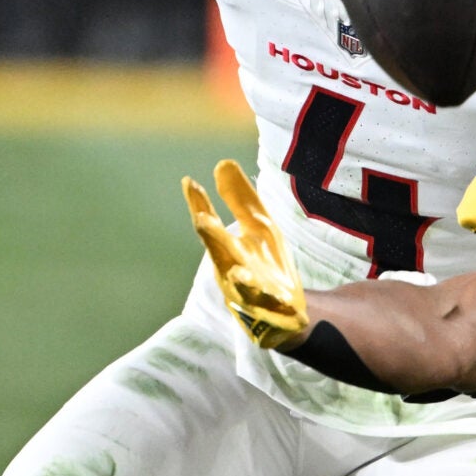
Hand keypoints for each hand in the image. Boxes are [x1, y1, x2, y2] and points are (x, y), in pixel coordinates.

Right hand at [183, 159, 308, 349]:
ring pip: (241, 283)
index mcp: (227, 247)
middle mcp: (231, 268)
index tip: (189, 183)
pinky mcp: (270, 308)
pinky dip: (275, 300)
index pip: (209, 223)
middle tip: (201, 218)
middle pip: (218, 252)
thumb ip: (239, 198)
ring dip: (239, 277)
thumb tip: (222, 163)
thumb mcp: (257, 226)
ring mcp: (249, 292)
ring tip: (239, 273)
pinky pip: (271, 305)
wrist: (286, 312)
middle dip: (210, 236)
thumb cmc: (264, 264)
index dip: (199, 204)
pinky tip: (284, 296)